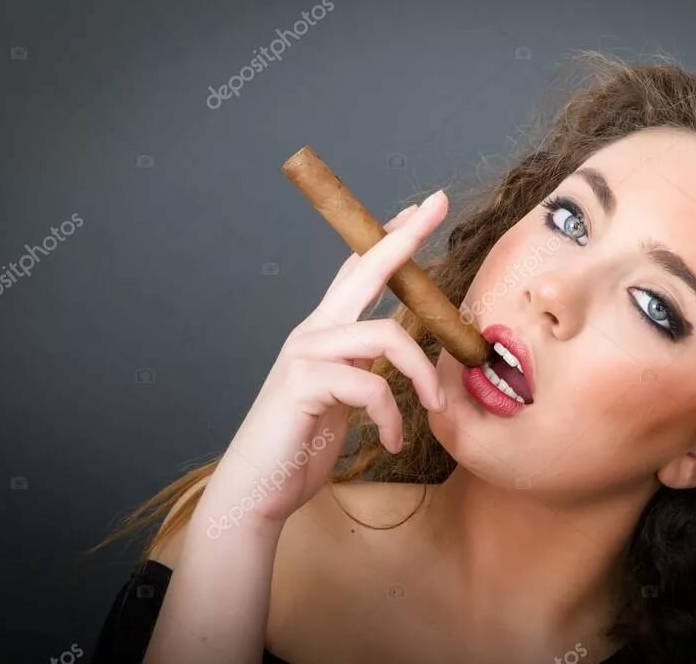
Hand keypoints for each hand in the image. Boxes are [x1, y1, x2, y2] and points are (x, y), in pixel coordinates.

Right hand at [209, 190, 449, 525]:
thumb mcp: (344, 398)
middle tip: (436, 205)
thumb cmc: (301, 444)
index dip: (390, 239)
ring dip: (420, 374)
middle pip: (364, 270)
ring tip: (432, 407)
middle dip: (403, 237)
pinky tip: (390, 441)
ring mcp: (305, 353)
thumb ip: (364, 366)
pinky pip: (370, 384)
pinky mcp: (304, 382)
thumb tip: (401, 351)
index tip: (422, 210)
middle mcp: (314, 332)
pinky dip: (390, 415)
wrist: (259, 490)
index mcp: (326, 332)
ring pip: (384, 334)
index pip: (359, 272)